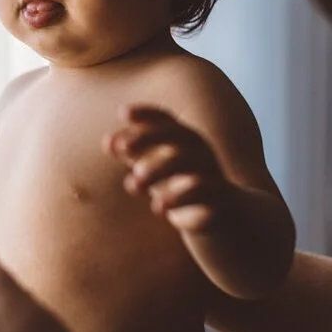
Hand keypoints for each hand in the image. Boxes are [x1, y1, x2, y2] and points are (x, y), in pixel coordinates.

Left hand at [104, 104, 229, 233]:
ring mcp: (210, 171)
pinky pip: (200, 192)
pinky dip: (177, 197)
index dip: (146, 114)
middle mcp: (199, 150)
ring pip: (186, 161)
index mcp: (184, 139)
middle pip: (175, 134)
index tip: (122, 113)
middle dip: (148, 137)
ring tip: (131, 185)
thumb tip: (107, 142)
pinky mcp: (217, 196)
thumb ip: (134, 154)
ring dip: (157, 169)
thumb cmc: (182, 186)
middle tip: (123, 147)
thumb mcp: (156, 168)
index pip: (165, 120)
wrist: (224, 218)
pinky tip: (157, 208)